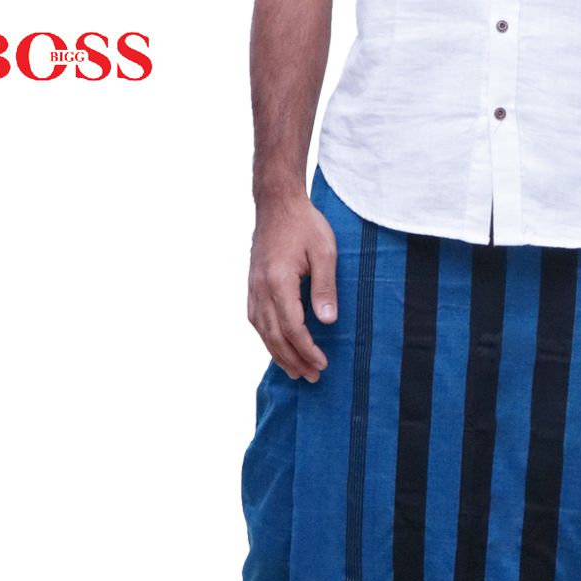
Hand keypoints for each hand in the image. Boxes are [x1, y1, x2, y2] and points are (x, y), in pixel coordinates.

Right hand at [248, 189, 337, 381]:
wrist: (276, 203)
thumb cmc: (305, 224)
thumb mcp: (324, 252)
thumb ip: (325, 288)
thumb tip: (328, 321)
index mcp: (278, 281)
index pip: (292, 328)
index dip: (307, 350)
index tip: (323, 364)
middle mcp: (261, 288)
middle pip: (275, 336)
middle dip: (294, 360)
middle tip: (312, 377)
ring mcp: (253, 288)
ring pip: (262, 332)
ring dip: (279, 355)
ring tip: (296, 371)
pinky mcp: (252, 286)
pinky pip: (256, 320)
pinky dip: (267, 339)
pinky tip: (278, 348)